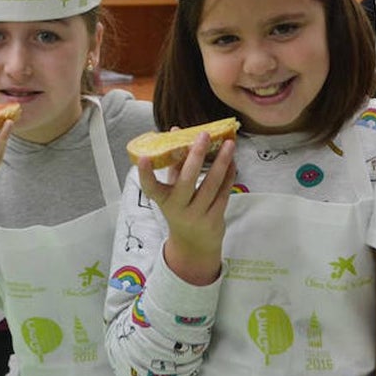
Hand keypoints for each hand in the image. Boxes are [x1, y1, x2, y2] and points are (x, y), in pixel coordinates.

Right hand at [138, 132, 236, 285]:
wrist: (194, 245)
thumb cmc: (181, 208)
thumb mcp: (172, 190)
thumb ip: (175, 162)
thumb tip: (176, 130)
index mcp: (163, 200)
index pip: (150, 188)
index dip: (145, 174)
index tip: (143, 157)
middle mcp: (178, 209)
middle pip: (187, 181)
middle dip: (196, 156)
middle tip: (203, 135)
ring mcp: (198, 215)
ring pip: (211, 185)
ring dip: (221, 162)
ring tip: (229, 144)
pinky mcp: (215, 218)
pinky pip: (224, 193)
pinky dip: (229, 175)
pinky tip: (232, 160)